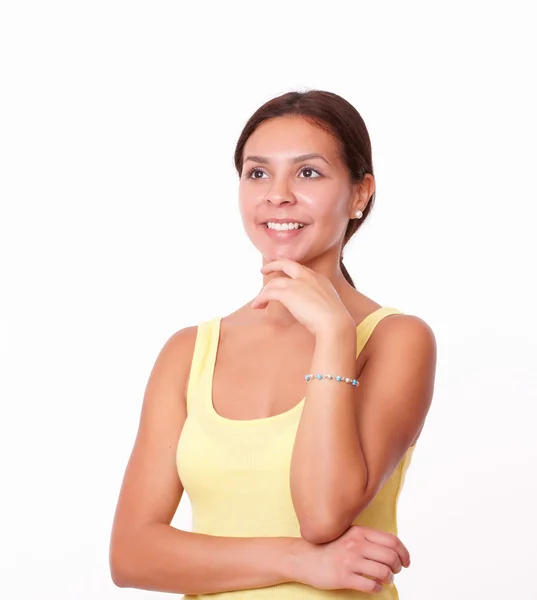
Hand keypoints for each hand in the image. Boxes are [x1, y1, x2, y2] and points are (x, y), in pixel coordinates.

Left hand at [251, 258, 354, 336]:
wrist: (335, 323)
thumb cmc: (335, 321)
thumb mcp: (329, 304)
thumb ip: (318, 301)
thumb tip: (310, 309)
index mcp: (319, 278)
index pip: (300, 269)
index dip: (289, 270)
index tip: (282, 273)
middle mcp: (307, 277)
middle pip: (285, 264)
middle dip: (272, 266)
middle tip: (263, 270)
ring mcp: (297, 283)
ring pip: (273, 283)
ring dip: (263, 293)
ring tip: (258, 304)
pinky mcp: (288, 293)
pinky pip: (268, 293)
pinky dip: (260, 299)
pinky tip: (257, 306)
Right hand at [294, 525, 410, 592]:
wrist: (305, 557)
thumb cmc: (330, 547)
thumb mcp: (349, 534)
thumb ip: (368, 538)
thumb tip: (393, 549)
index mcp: (360, 531)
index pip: (392, 541)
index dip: (404, 553)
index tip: (406, 562)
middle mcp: (356, 544)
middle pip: (391, 557)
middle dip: (398, 567)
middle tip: (395, 572)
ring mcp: (350, 560)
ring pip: (384, 572)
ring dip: (389, 578)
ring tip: (384, 579)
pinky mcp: (343, 576)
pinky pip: (370, 585)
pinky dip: (377, 588)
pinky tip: (374, 586)